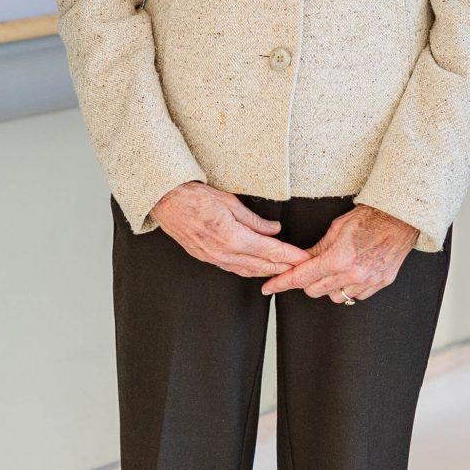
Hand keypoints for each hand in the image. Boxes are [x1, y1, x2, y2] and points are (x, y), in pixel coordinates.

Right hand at [151, 183, 309, 278]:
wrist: (165, 201)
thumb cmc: (194, 196)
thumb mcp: (230, 201)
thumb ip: (254, 220)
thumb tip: (274, 231)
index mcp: (232, 237)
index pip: (269, 250)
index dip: (289, 256)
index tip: (304, 258)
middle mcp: (223, 252)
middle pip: (261, 265)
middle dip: (284, 268)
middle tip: (302, 268)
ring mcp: (213, 258)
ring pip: (247, 271)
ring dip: (267, 272)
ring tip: (285, 272)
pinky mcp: (205, 257)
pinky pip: (232, 269)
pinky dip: (249, 271)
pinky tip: (258, 270)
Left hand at [259, 205, 420, 301]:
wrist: (399, 218)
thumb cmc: (368, 218)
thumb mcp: (335, 229)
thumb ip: (316, 249)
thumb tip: (299, 261)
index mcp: (339, 259)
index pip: (302, 277)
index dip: (281, 283)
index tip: (269, 287)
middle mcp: (353, 275)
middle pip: (315, 290)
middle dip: (306, 281)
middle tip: (308, 268)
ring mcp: (368, 282)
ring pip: (335, 296)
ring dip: (328, 286)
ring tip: (333, 269)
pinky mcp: (380, 284)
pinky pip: (355, 295)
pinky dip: (348, 288)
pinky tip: (350, 273)